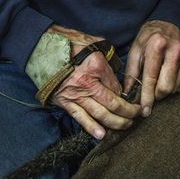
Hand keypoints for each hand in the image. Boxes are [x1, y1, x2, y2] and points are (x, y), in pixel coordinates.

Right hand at [49, 25, 140, 139]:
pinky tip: (101, 135)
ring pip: (99, 114)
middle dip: (128, 113)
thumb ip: (108, 65)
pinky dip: (91, 127)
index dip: (125, 95)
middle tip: (136, 116)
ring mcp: (75, 95)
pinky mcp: (65, 102)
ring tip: (126, 126)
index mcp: (96, 67)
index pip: (117, 87)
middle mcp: (87, 84)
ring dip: (115, 122)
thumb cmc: (70, 44)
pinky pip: (79, 117)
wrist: (43, 47)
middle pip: (112, 104)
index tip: (129, 98)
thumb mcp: (95, 47)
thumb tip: (116, 85)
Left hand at [124, 20, 179, 116]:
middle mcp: (175, 50)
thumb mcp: (135, 51)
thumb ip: (131, 73)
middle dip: (156, 96)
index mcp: (157, 45)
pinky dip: (173, 86)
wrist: (168, 24)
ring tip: (158, 81)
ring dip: (164, 91)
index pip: (151, 78)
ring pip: (175, 87)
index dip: (147, 97)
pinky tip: (167, 78)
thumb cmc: (148, 39)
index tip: (145, 111)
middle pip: (167, 86)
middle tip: (150, 95)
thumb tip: (128, 94)